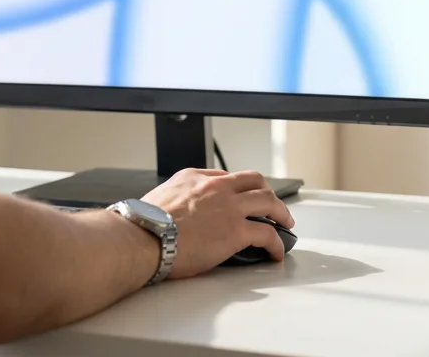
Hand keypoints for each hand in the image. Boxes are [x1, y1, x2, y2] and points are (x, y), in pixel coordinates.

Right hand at [141, 169, 294, 278]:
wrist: (142, 236)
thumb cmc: (143, 223)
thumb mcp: (159, 197)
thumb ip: (176, 199)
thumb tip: (176, 214)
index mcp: (195, 177)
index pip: (226, 176)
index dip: (238, 188)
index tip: (242, 197)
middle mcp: (216, 187)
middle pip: (254, 180)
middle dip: (267, 192)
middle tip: (272, 204)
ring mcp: (229, 208)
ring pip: (268, 201)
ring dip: (281, 212)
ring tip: (285, 223)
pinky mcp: (236, 232)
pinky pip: (267, 234)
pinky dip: (277, 244)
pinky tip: (276, 252)